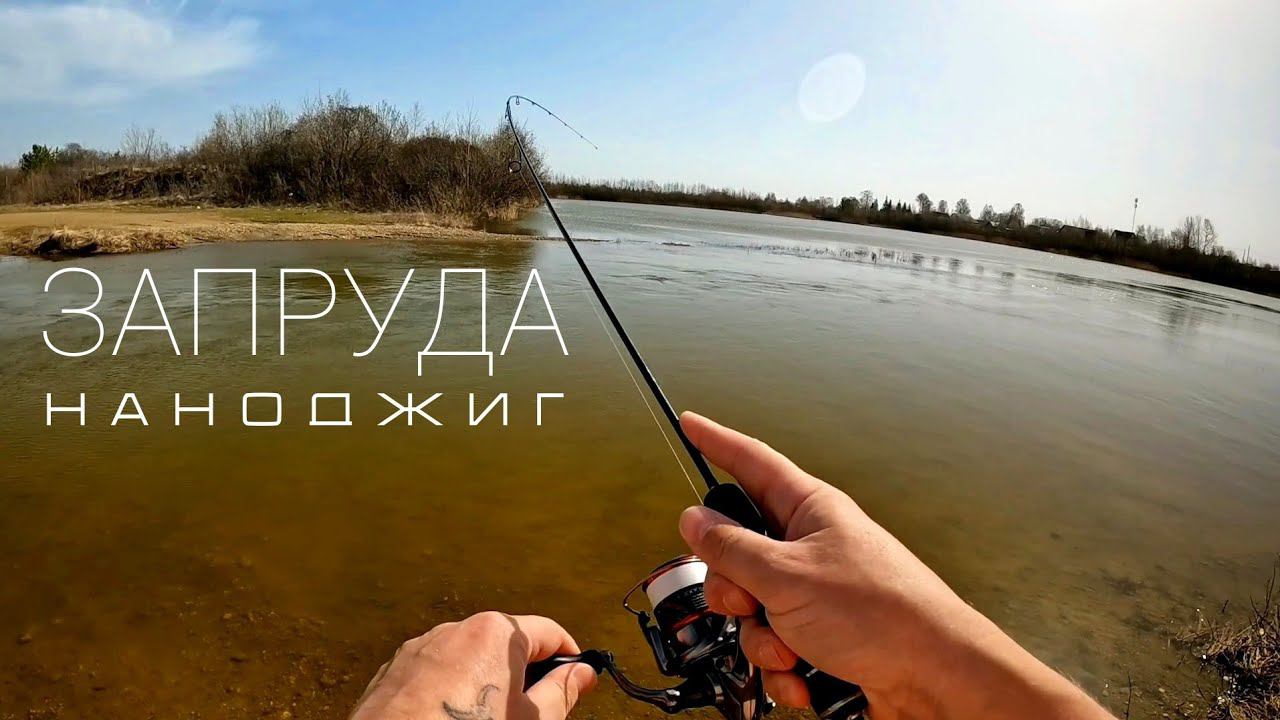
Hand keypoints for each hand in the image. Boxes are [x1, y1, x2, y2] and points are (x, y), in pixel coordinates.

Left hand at [350, 612, 596, 719]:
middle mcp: (456, 630)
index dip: (569, 657)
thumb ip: (563, 692)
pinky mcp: (394, 672)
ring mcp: (420, 649)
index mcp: (496, 633)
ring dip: (485, 684)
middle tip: (534, 712)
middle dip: (524, 675)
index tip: (578, 680)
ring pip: (468, 660)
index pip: (549, 633)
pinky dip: (449, 692)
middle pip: (506, 646)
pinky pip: (435, 675)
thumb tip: (582, 673)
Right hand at [676, 412, 1113, 719]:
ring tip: (792, 650)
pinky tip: (806, 679)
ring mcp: (817, 593)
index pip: (752, 462)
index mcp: (810, 510)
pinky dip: (784, 669)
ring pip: (753, 607)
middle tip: (749, 601)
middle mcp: (811, 546)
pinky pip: (777, 646)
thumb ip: (732, 548)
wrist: (935, 678)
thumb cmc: (880, 613)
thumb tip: (693, 519)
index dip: (716, 441)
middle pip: (739, 551)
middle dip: (733, 588)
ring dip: (762, 638)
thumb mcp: (787, 576)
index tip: (690, 422)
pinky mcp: (822, 636)